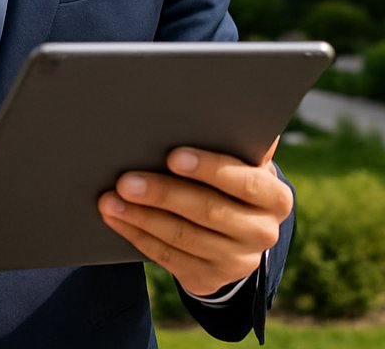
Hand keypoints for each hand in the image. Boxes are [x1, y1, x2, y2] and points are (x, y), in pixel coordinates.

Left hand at [98, 139, 290, 297]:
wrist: (234, 231)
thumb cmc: (228, 178)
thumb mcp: (239, 161)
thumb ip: (232, 139)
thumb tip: (213, 105)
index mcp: (275, 197)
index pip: (245, 181)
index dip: (209, 168)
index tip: (172, 156)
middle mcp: (263, 232)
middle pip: (208, 211)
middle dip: (162, 193)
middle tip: (125, 180)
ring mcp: (237, 261)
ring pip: (183, 237)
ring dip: (141, 217)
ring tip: (109, 199)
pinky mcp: (210, 279)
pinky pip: (169, 258)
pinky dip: (138, 235)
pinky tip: (116, 218)